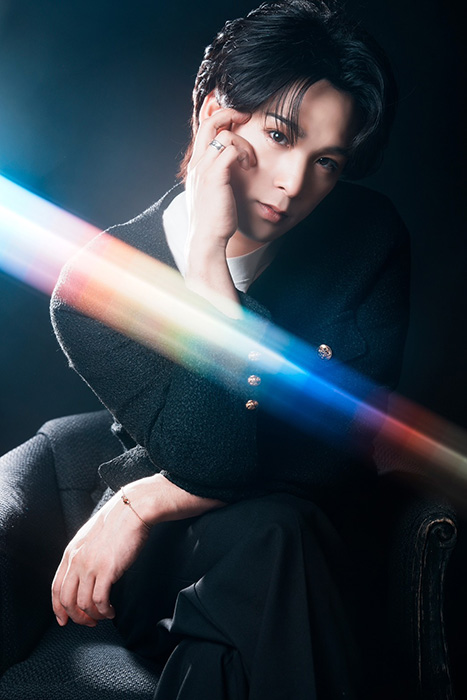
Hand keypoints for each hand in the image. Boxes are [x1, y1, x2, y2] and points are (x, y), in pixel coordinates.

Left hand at [51, 474, 222, 626]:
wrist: (133, 510)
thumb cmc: (118, 521)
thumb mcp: (91, 538)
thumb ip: (84, 555)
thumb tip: (85, 574)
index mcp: (71, 552)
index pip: (56, 588)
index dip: (58, 608)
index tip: (64, 619)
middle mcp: (77, 560)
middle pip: (67, 600)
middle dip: (77, 617)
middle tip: (88, 622)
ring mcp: (91, 566)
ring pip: (83, 604)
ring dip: (93, 616)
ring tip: (104, 615)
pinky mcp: (107, 570)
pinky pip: (100, 601)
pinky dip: (104, 611)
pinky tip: (111, 610)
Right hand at [184, 108, 255, 315]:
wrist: (206, 239)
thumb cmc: (214, 220)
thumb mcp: (214, 194)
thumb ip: (219, 176)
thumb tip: (232, 167)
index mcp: (196, 166)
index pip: (204, 129)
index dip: (221, 118)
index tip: (239, 122)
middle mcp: (197, 164)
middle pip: (209, 122)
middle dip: (229, 112)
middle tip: (246, 117)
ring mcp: (204, 169)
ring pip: (224, 134)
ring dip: (243, 142)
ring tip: (250, 160)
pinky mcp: (215, 176)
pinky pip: (230, 148)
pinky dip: (243, 153)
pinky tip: (249, 166)